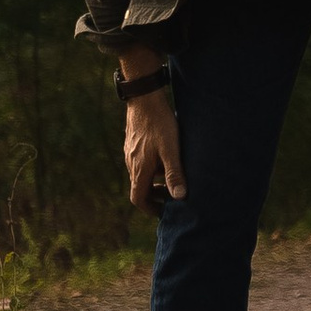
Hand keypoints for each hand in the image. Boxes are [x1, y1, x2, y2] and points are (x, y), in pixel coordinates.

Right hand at [124, 86, 184, 209]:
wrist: (144, 99)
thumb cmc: (159, 124)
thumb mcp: (171, 149)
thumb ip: (174, 173)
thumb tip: (179, 197)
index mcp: (139, 169)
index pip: (138, 198)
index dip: (150, 208)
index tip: (163, 211)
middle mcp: (131, 163)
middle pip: (139, 188)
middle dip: (154, 196)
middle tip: (171, 197)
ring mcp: (130, 153)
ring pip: (140, 175)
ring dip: (153, 182)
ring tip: (171, 178)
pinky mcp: (132, 144)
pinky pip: (140, 163)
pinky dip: (151, 169)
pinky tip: (164, 159)